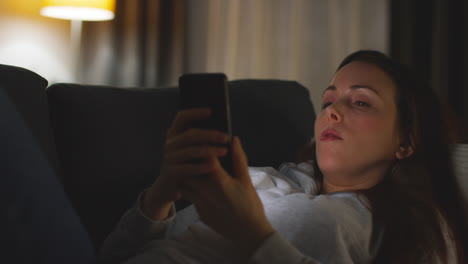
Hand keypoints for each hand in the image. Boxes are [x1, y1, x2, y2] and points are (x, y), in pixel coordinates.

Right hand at [142, 108, 229, 219]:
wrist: (168, 188)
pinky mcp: (170, 173)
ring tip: (224, 151)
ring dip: (209, 151)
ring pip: (191, 151)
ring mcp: (168, 158)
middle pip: (190, 134)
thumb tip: (221, 130)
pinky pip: (188, 168)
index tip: (210, 111)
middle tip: (226, 137)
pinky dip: (202, 166)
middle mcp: (169, 144)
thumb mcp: (190, 150)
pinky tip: (214, 166)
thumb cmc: (185, 165)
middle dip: (210, 135)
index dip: (195, 113)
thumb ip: (200, 140)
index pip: (181, 117)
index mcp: (174, 134)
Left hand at [181, 136, 274, 255]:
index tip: (205, 141)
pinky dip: (191, 188)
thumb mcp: (246, 180)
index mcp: (219, 181)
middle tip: (195, 155)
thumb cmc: (250, 205)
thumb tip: (234, 140)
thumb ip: (238, 159)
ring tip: (196, 169)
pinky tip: (199, 186)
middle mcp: (205, 191)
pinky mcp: (199, 211)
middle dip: (191, 161)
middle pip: (188, 169)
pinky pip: (189, 196)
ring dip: (188, 175)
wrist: (248, 232)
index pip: (204, 157)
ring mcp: (200, 203)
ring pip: (184, 183)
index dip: (203, 146)